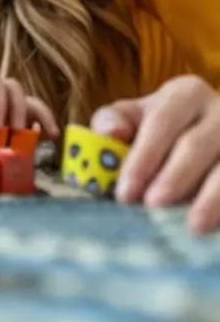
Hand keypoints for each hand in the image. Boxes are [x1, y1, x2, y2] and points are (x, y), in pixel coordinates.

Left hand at [91, 76, 219, 231]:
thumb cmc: (162, 131)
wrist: (211, 135)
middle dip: (174, 177)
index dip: (143, 157)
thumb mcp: (135, 118)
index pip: (161, 122)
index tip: (126, 192)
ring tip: (194, 225)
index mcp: (185, 94)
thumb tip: (112, 133)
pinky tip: (219, 227)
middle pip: (197, 145)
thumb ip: (113, 121)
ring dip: (213, 197)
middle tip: (153, 205)